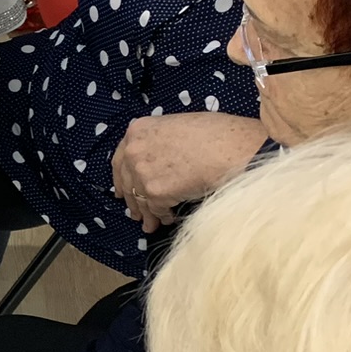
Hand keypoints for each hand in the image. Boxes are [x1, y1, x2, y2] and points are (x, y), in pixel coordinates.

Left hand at [110, 113, 267, 233]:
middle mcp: (134, 150)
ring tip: (151, 225)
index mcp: (137, 130)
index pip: (120, 159)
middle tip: (136, 213)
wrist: (230, 148)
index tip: (121, 191)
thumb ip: (159, 142)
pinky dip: (163, 217)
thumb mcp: (177, 126)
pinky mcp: (155, 192)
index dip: (121, 178)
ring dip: (147, 214)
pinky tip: (170, 220)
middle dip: (132, 201)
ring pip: (140, 200)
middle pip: (127, 182)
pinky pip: (156, 210)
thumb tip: (159, 160)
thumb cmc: (215, 133)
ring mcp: (142, 172)